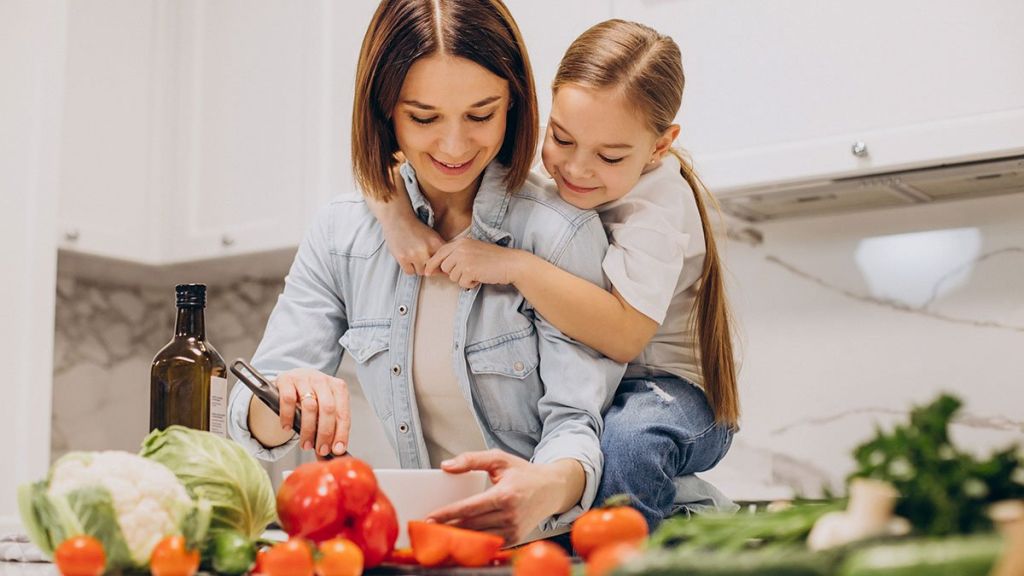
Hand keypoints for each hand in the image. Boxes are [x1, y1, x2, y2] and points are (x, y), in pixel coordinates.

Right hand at [274, 368, 350, 456]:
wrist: (293, 378)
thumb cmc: (312, 396)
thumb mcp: (324, 407)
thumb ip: (331, 426)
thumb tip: (334, 452)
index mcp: (338, 387)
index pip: (343, 413)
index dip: (341, 433)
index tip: (337, 449)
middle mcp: (323, 381)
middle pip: (328, 409)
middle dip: (325, 433)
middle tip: (320, 449)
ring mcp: (304, 378)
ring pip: (309, 406)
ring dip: (308, 430)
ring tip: (305, 444)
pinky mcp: (286, 380)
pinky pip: (288, 400)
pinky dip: (288, 417)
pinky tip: (287, 427)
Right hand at [383, 216, 443, 275]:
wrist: (397, 218)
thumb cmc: (415, 227)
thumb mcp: (432, 235)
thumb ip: (439, 250)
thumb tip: (445, 269)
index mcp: (436, 242)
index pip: (444, 262)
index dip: (441, 265)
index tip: (438, 265)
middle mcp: (426, 249)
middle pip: (433, 270)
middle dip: (429, 267)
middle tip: (424, 260)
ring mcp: (414, 254)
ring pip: (421, 272)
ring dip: (418, 267)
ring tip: (415, 257)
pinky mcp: (402, 258)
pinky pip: (409, 272)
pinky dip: (409, 268)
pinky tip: (407, 258)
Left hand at [424, 237, 519, 288]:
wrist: (510, 263)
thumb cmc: (494, 259)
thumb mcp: (474, 250)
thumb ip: (458, 255)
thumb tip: (440, 268)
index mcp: (461, 242)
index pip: (440, 253)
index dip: (432, 264)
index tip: (427, 272)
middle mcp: (460, 249)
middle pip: (444, 268)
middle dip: (455, 273)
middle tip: (470, 271)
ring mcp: (463, 259)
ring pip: (452, 277)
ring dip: (464, 279)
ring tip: (478, 273)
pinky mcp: (468, 270)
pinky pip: (462, 283)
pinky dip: (471, 284)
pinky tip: (480, 277)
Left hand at [425, 450, 570, 543]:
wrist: (552, 489)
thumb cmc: (524, 474)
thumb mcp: (499, 459)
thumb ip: (471, 460)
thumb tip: (447, 466)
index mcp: (505, 495)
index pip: (470, 507)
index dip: (448, 514)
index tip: (431, 517)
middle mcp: (510, 515)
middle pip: (471, 525)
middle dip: (448, 527)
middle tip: (428, 527)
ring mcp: (513, 530)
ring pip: (478, 537)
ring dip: (458, 536)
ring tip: (439, 532)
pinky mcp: (515, 539)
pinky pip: (488, 542)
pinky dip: (473, 541)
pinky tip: (460, 537)